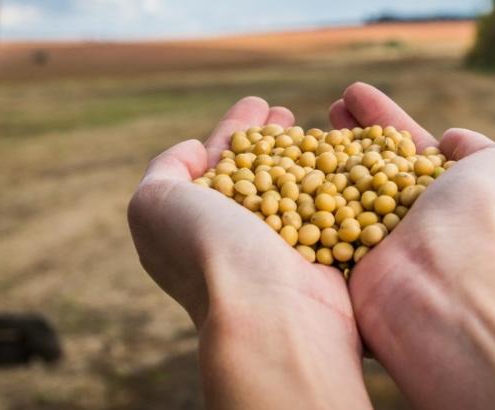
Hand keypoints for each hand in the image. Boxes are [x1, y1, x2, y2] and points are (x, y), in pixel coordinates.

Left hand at [128, 97, 370, 408]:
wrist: (270, 311)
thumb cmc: (208, 253)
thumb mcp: (154, 203)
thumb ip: (165, 169)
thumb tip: (197, 151)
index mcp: (194, 227)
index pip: (215, 166)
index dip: (234, 132)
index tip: (256, 104)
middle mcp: (235, 238)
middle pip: (255, 173)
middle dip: (269, 139)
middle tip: (284, 110)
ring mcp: (279, 247)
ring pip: (291, 188)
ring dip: (301, 154)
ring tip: (318, 126)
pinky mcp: (318, 256)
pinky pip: (323, 207)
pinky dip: (330, 181)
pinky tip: (341, 157)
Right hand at [329, 83, 494, 408]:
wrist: (442, 275)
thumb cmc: (479, 216)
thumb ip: (478, 146)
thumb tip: (448, 142)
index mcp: (453, 196)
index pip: (411, 147)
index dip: (384, 119)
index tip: (355, 93)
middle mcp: (416, 220)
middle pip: (377, 166)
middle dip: (354, 134)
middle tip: (331, 107)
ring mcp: (381, 241)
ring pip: (348, 190)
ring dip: (327, 158)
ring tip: (301, 128)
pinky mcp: (350, 260)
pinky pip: (324, 220)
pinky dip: (307, 195)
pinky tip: (288, 167)